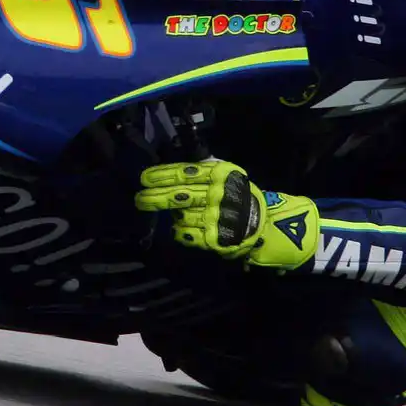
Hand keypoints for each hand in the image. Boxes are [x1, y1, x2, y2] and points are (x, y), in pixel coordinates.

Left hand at [134, 159, 318, 270]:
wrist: (266, 226)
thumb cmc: (241, 197)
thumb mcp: (228, 176)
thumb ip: (205, 169)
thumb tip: (174, 166)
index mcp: (221, 175)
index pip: (185, 172)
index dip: (162, 175)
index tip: (144, 178)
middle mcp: (217, 195)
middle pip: (179, 195)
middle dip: (155, 197)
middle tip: (139, 198)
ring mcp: (216, 218)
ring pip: (180, 216)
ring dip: (171, 216)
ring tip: (171, 216)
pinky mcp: (215, 238)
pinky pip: (186, 234)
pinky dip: (180, 231)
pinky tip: (180, 227)